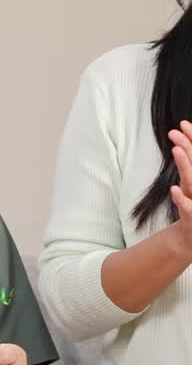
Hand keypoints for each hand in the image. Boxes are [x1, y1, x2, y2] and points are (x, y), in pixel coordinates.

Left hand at [166, 122, 191, 258]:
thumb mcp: (189, 188)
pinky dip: (182, 200)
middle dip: (189, 146)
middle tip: (175, 131)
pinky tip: (174, 190)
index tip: (183, 124)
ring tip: (177, 150)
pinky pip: (189, 208)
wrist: (191, 240)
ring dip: (186, 166)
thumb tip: (180, 147)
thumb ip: (187, 168)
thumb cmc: (191, 211)